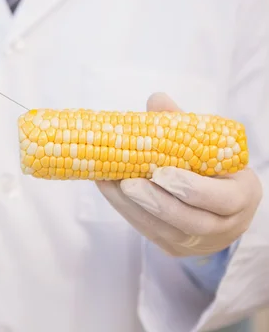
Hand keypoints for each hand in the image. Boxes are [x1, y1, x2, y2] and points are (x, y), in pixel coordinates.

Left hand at [95, 92, 262, 256]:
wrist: (215, 204)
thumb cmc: (212, 167)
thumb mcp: (208, 146)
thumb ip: (183, 124)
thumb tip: (156, 100)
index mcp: (241, 197)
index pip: (220, 199)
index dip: (190, 188)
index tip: (161, 172)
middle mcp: (224, 226)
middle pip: (188, 221)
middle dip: (155, 202)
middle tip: (127, 183)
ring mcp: (198, 243)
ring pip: (164, 231)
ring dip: (133, 207)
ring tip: (110, 183)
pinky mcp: (174, 248)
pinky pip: (149, 233)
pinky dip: (126, 210)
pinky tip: (108, 188)